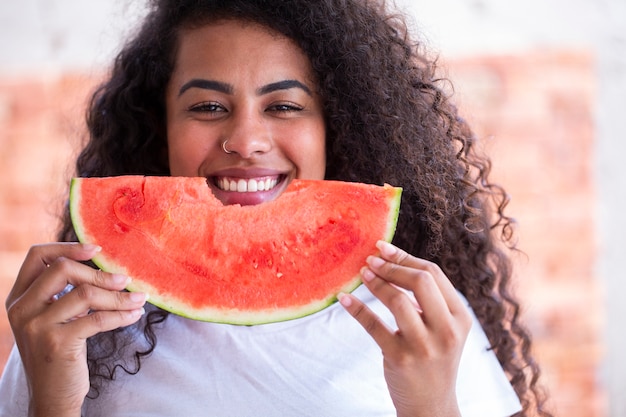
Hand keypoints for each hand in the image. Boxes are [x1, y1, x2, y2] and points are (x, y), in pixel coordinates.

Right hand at [5, 243, 146, 416]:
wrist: (52, 396)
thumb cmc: (59, 352)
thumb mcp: (51, 318)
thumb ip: (62, 292)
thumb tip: (102, 265)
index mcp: (18, 297)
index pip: (37, 256)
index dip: (68, 247)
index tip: (97, 250)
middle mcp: (21, 309)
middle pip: (63, 269)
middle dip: (100, 273)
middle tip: (125, 280)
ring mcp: (37, 326)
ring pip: (86, 294)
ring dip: (118, 296)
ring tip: (138, 299)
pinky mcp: (57, 343)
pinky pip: (98, 318)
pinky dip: (122, 314)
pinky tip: (135, 314)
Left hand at [339, 241, 471, 416]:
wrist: (432, 406)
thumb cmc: (434, 359)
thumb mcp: (445, 329)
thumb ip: (431, 300)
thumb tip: (395, 261)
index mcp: (460, 316)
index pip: (434, 274)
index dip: (405, 257)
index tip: (383, 247)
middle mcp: (446, 330)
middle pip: (420, 281)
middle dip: (391, 266)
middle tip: (370, 260)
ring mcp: (424, 346)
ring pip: (397, 301)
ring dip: (375, 283)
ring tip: (361, 274)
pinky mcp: (400, 359)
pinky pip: (374, 325)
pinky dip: (357, 308)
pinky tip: (345, 298)